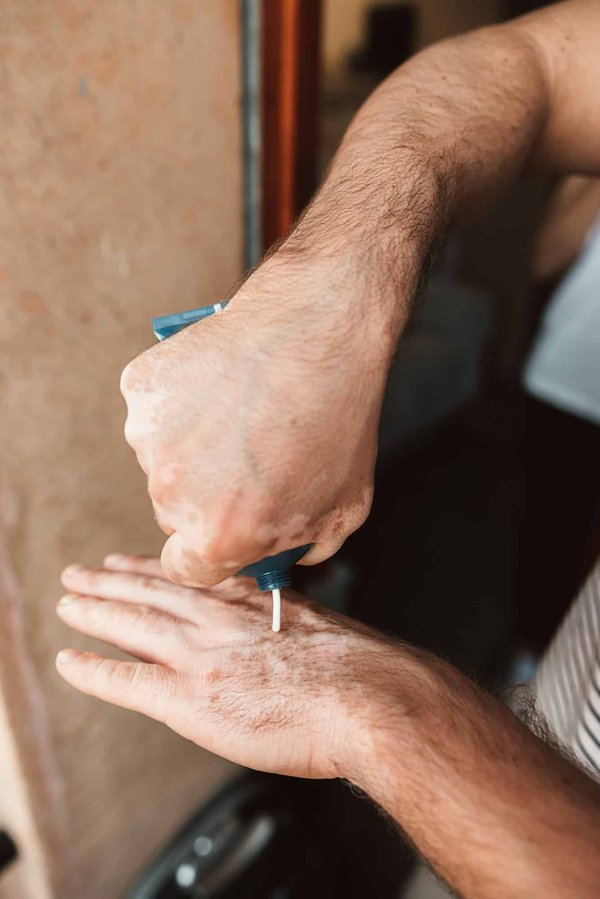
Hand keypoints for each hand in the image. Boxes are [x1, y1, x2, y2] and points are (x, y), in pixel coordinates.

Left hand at [56, 554, 404, 778]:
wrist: (370, 697)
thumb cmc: (360, 670)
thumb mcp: (320, 629)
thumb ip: (285, 625)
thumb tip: (280, 639)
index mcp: (251, 600)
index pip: (189, 579)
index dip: (154, 568)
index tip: (131, 561)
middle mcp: (220, 619)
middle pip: (152, 592)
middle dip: (112, 580)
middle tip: (80, 572)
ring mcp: (202, 656)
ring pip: (132, 624)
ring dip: (95, 610)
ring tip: (69, 601)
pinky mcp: (191, 698)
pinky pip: (128, 680)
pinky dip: (95, 670)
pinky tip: (71, 662)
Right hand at [120, 250, 401, 586]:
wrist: (321, 327)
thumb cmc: (338, 418)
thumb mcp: (345, 507)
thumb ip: (304, 547)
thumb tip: (284, 556)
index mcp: (219, 535)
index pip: (186, 568)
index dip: (209, 550)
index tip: (224, 527)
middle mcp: (173, 493)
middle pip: (173, 513)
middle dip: (206, 495)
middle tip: (249, 456)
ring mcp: (149, 436)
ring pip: (162, 459)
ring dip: (193, 445)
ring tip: (243, 412)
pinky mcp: (141, 388)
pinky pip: (154, 411)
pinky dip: (179, 402)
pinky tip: (223, 384)